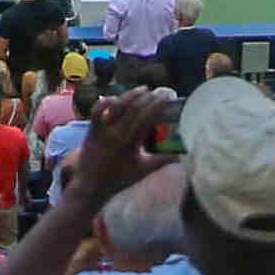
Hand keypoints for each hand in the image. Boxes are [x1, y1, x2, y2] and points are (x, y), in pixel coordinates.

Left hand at [59, 86, 177, 210]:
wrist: (91, 185)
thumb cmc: (119, 179)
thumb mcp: (143, 171)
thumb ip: (162, 162)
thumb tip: (182, 156)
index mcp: (130, 143)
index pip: (146, 119)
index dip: (157, 106)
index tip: (167, 97)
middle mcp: (115, 133)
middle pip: (133, 109)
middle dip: (148, 97)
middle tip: (159, 91)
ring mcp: (102, 129)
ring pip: (116, 105)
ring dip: (130, 95)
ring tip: (143, 89)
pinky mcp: (91, 128)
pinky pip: (97, 110)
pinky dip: (106, 101)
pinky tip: (116, 98)